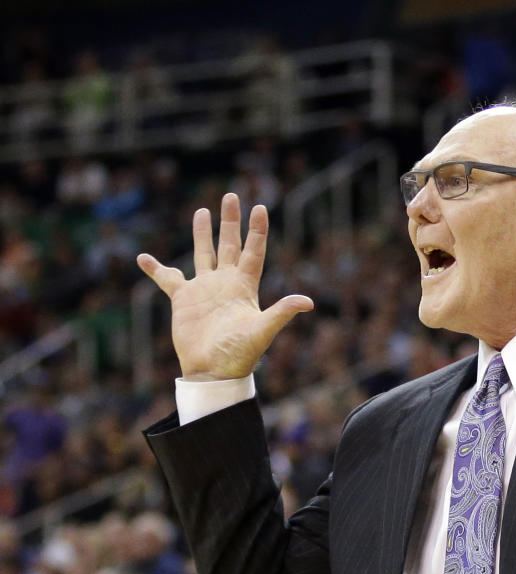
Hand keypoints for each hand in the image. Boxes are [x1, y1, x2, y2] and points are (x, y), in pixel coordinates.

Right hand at [136, 193, 313, 379]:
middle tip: (231, 196)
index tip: (260, 207)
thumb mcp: (262, 331)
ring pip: (204, 254)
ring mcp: (204, 289)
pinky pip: (167, 279)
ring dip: (203, 233)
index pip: (254, 251)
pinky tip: (144, 258)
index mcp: (245, 286)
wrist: (213, 371)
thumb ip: (282, 313)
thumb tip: (307, 302)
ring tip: (203, 211)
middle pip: (230, 244)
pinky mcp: (183, 299)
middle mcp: (226, 282)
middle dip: (230, 221)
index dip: (257, 230)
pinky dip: (155, 269)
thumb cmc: (240, 354)